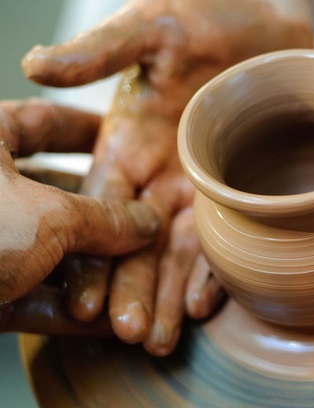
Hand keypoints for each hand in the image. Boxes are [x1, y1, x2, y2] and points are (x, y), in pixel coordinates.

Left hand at [0, 99, 158, 305]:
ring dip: (96, 284)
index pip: (46, 121)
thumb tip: (149, 223)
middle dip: (109, 228)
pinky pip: (26, 295)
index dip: (87, 127)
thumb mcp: (47, 215)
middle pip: (60, 200)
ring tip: (138, 302)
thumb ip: (104, 217)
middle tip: (150, 236)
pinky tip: (106, 328)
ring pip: (47, 256)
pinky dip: (63, 312)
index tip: (121, 136)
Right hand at [22, 0, 313, 354]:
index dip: (92, 255)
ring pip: (177, 251)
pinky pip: (224, 237)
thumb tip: (34, 62)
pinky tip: (204, 306)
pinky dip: (213, 272)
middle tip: (131, 335)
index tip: (86, 301)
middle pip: (138, 243)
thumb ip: (98, 51)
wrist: (259, 21)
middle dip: (132, 289)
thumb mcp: (149, 27)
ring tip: (161, 339)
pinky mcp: (241, 188)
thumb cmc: (200, 17)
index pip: (100, 208)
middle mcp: (160, 174)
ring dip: (168, 295)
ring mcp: (200, 185)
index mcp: (128, 143)